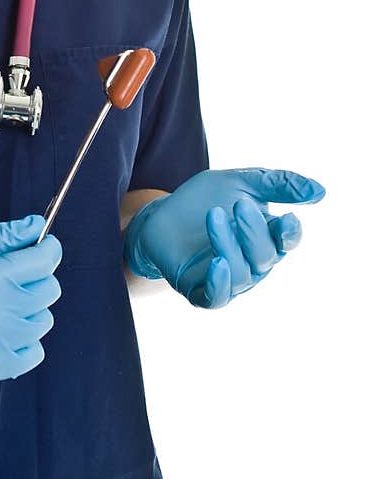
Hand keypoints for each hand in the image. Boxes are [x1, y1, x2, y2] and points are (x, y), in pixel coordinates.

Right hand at [0, 213, 62, 382]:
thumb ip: (0, 235)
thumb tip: (38, 225)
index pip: (42, 261)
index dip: (47, 247)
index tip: (42, 244)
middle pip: (49, 290)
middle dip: (37, 275)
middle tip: (12, 272)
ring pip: (43, 320)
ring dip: (31, 306)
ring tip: (3, 299)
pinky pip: (34, 353)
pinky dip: (26, 337)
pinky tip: (3, 326)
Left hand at [123, 167, 325, 308]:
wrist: (160, 213)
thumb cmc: (205, 199)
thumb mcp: (240, 181)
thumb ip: (277, 184)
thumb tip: (319, 192)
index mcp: (266, 238)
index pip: (287, 241)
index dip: (290, 234)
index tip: (286, 218)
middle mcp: (253, 263)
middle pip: (264, 255)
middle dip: (254, 231)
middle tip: (238, 204)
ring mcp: (229, 279)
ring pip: (240, 272)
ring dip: (228, 243)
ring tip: (213, 214)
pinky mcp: (200, 290)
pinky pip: (216, 297)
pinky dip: (220, 284)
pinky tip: (217, 263)